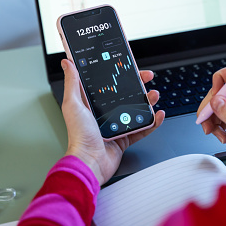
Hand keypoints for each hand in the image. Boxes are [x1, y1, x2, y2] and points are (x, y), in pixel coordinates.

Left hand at [60, 59, 164, 184]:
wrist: (89, 162)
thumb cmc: (78, 136)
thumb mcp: (72, 104)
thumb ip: (71, 82)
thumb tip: (67, 63)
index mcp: (92, 103)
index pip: (109, 83)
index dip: (120, 73)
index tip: (128, 65)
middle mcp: (105, 112)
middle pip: (126, 93)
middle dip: (139, 83)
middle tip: (147, 77)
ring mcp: (117, 124)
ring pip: (136, 108)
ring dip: (148, 100)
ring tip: (153, 95)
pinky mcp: (125, 137)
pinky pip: (143, 127)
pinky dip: (152, 122)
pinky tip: (158, 114)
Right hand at [197, 64, 225, 171]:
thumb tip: (216, 101)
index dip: (220, 79)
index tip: (213, 98)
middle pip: (223, 90)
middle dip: (211, 107)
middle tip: (208, 125)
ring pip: (221, 103)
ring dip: (214, 118)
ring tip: (219, 135)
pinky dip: (220, 124)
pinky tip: (225, 136)